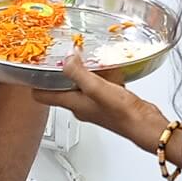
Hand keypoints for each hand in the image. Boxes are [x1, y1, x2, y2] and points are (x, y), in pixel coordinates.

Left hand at [32, 55, 170, 151]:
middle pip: (59, 88)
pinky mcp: (108, 101)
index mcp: (72, 104)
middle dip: (58, 72)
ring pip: (79, 85)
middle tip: (60, 55)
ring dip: (80, 71)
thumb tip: (67, 59)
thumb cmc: (123, 114)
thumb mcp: (97, 88)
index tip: (35, 66)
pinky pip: (97, 85)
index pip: (41, 96)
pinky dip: (99, 75)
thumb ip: (79, 73)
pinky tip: (107, 67)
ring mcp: (94, 104)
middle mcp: (80, 106)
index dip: (34, 81)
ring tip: (83, 56)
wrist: (146, 125)